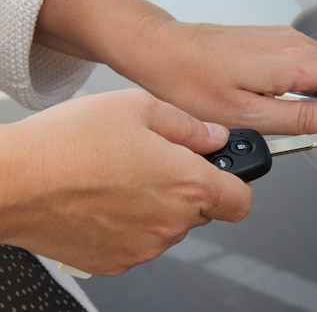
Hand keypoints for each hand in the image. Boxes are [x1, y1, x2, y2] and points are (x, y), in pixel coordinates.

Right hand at [0, 89, 251, 275]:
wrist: (12, 182)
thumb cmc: (68, 143)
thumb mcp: (139, 108)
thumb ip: (188, 125)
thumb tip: (214, 136)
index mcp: (187, 184)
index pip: (242, 199)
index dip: (238, 183)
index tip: (227, 171)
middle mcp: (171, 223)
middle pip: (203, 209)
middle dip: (190, 185)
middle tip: (158, 160)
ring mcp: (144, 247)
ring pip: (171, 225)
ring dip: (159, 204)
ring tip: (121, 176)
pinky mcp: (116, 261)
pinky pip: (141, 241)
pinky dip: (132, 223)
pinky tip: (105, 198)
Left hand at [124, 21, 316, 133]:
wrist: (164, 51)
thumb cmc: (194, 82)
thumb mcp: (251, 114)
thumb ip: (303, 118)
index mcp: (296, 61)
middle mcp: (295, 43)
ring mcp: (285, 39)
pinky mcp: (273, 42)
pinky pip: (309, 62)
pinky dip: (316, 86)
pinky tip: (303, 108)